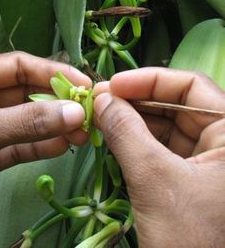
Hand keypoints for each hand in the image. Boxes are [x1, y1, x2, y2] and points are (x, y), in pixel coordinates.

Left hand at [0, 51, 91, 178]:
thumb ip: (29, 120)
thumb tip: (75, 112)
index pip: (20, 66)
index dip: (53, 72)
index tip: (84, 85)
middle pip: (30, 95)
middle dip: (60, 105)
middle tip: (88, 115)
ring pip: (30, 122)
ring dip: (56, 128)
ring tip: (82, 134)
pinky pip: (21, 146)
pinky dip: (42, 147)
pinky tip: (62, 147)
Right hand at [94, 68, 224, 247]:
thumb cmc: (192, 237)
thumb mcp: (155, 180)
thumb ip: (126, 133)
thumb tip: (103, 99)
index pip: (190, 86)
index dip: (149, 81)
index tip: (114, 84)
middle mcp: (223, 141)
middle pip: (175, 105)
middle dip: (136, 101)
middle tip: (101, 101)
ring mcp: (207, 159)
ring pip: (165, 126)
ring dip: (132, 121)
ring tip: (102, 117)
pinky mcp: (190, 176)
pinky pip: (161, 148)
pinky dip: (136, 141)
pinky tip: (114, 137)